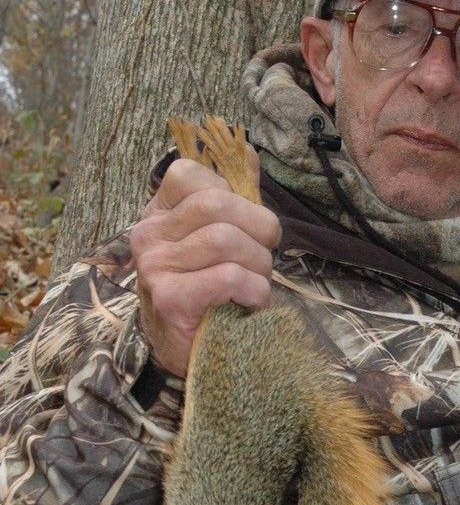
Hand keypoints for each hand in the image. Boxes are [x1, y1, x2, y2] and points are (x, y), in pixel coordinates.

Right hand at [129, 153, 280, 377]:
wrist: (187, 351)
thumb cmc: (209, 290)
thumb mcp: (217, 238)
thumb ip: (233, 195)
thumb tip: (249, 153)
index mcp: (158, 212)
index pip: (190, 172)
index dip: (234, 194)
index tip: (249, 223)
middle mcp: (148, 234)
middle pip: (216, 205)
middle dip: (259, 228)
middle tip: (266, 253)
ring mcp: (154, 266)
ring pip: (225, 240)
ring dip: (259, 263)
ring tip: (257, 282)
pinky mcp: (169, 298)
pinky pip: (228, 277)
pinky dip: (254, 290)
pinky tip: (250, 302)